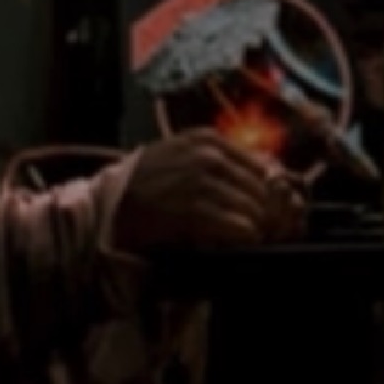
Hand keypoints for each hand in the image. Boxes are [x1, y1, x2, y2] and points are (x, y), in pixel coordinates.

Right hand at [112, 130, 305, 253]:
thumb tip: (272, 176)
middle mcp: (208, 155)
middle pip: (263, 188)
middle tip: (268, 232)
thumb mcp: (184, 157)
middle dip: (270, 213)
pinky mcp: (193, 210)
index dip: (273, 193)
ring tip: (252, 239)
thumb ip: (224, 162)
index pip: (264, 166)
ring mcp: (200, 181)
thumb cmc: (149, 184)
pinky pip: (240, 226)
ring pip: (255, 208)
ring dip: (258, 227)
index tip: (273, 212)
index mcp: (208, 140)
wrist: (109, 206)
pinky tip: (239, 243)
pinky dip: (245, 237)